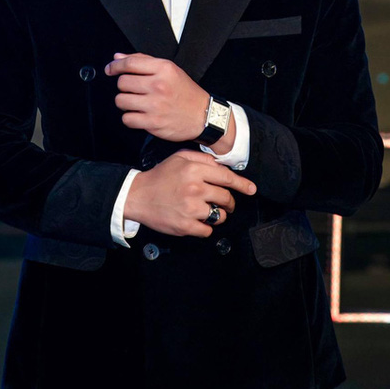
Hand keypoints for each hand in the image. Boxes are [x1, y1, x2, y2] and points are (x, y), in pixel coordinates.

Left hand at [105, 52, 208, 141]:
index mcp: (164, 69)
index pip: (130, 63)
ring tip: (136, 103)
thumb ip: (143, 61)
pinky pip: (127, 119)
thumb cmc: (186, 92)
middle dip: (124, 87)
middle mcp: (159, 86)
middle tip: (134, 90)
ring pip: (121, 101)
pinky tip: (139, 114)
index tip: (110, 69)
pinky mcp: (153, 123)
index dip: (115, 66)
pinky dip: (130, 118)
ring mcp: (155, 105)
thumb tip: (118, 57)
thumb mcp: (170, 70)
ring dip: (125, 102)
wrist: (204, 115)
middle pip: (122, 83)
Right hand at [124, 149, 256, 236]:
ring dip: (217, 215)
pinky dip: (205, 228)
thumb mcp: (179, 158)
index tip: (251, 189)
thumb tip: (220, 166)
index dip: (242, 184)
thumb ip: (202, 159)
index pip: (226, 178)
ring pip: (219, 216)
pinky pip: (207, 230)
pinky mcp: (185, 225)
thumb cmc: (160, 176)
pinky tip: (197, 221)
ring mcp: (190, 208)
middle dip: (228, 201)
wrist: (138, 196)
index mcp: (194, 170)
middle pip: (226, 197)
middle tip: (225, 203)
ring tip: (207, 211)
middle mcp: (195, 188)